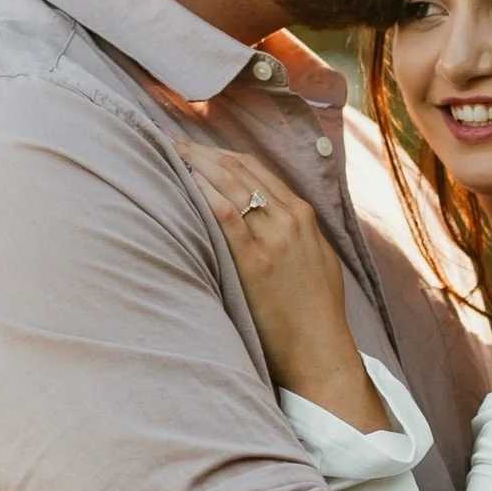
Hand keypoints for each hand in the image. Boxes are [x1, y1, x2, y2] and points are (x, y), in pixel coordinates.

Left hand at [177, 139, 389, 430]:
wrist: (321, 349)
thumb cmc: (316, 311)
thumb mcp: (317, 259)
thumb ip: (295, 232)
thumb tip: (267, 215)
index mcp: (303, 216)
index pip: (258, 170)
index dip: (224, 154)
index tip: (199, 146)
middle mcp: (290, 220)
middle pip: (242, 171)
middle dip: (205, 152)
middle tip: (174, 141)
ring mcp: (274, 239)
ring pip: (233, 186)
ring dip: (199, 165)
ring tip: (171, 153)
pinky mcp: (255, 263)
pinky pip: (227, 217)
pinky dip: (207, 194)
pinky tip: (186, 181)